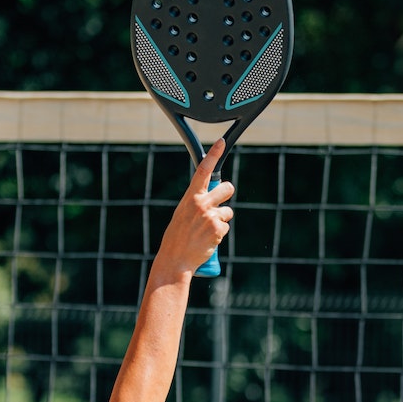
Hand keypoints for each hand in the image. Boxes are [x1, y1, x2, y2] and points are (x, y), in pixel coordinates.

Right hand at [162, 140, 233, 271]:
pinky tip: (208, 240)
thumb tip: (210, 198)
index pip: (203, 171)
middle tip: (218, 205)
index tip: (221, 142)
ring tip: (206, 231)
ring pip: (228, 212)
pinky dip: (219, 234)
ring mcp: (211, 216)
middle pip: (227, 188)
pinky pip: (226, 227)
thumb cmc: (177, 237)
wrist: (175, 259)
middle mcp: (201, 203)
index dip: (213, 154)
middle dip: (226, 194)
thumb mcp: (182, 214)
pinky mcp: (218, 229)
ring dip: (221, 220)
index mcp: (190, 197)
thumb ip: (195, 203)